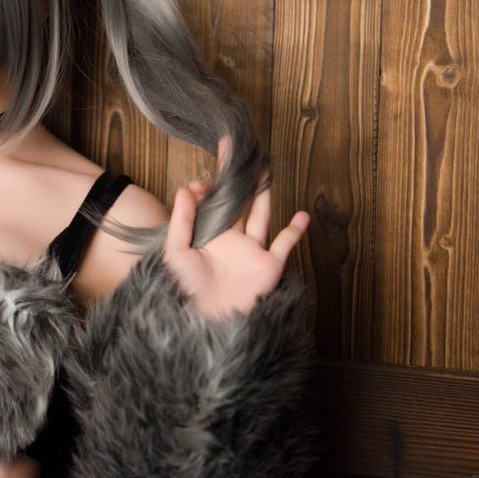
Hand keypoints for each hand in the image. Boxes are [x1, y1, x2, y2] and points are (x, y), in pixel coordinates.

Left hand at [162, 137, 310, 321]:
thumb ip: (182, 220)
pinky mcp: (268, 266)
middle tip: (241, 155)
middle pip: (237, 204)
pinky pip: (284, 244)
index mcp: (207, 236)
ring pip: (260, 216)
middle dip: (239, 181)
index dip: (208, 189)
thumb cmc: (184, 290)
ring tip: (265, 171)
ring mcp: (250, 252)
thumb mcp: (176, 252)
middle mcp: (230, 240)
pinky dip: (295, 230)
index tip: (204, 181)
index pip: (210, 204)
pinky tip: (302, 215)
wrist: (204, 322)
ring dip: (263, 195)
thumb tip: (186, 188)